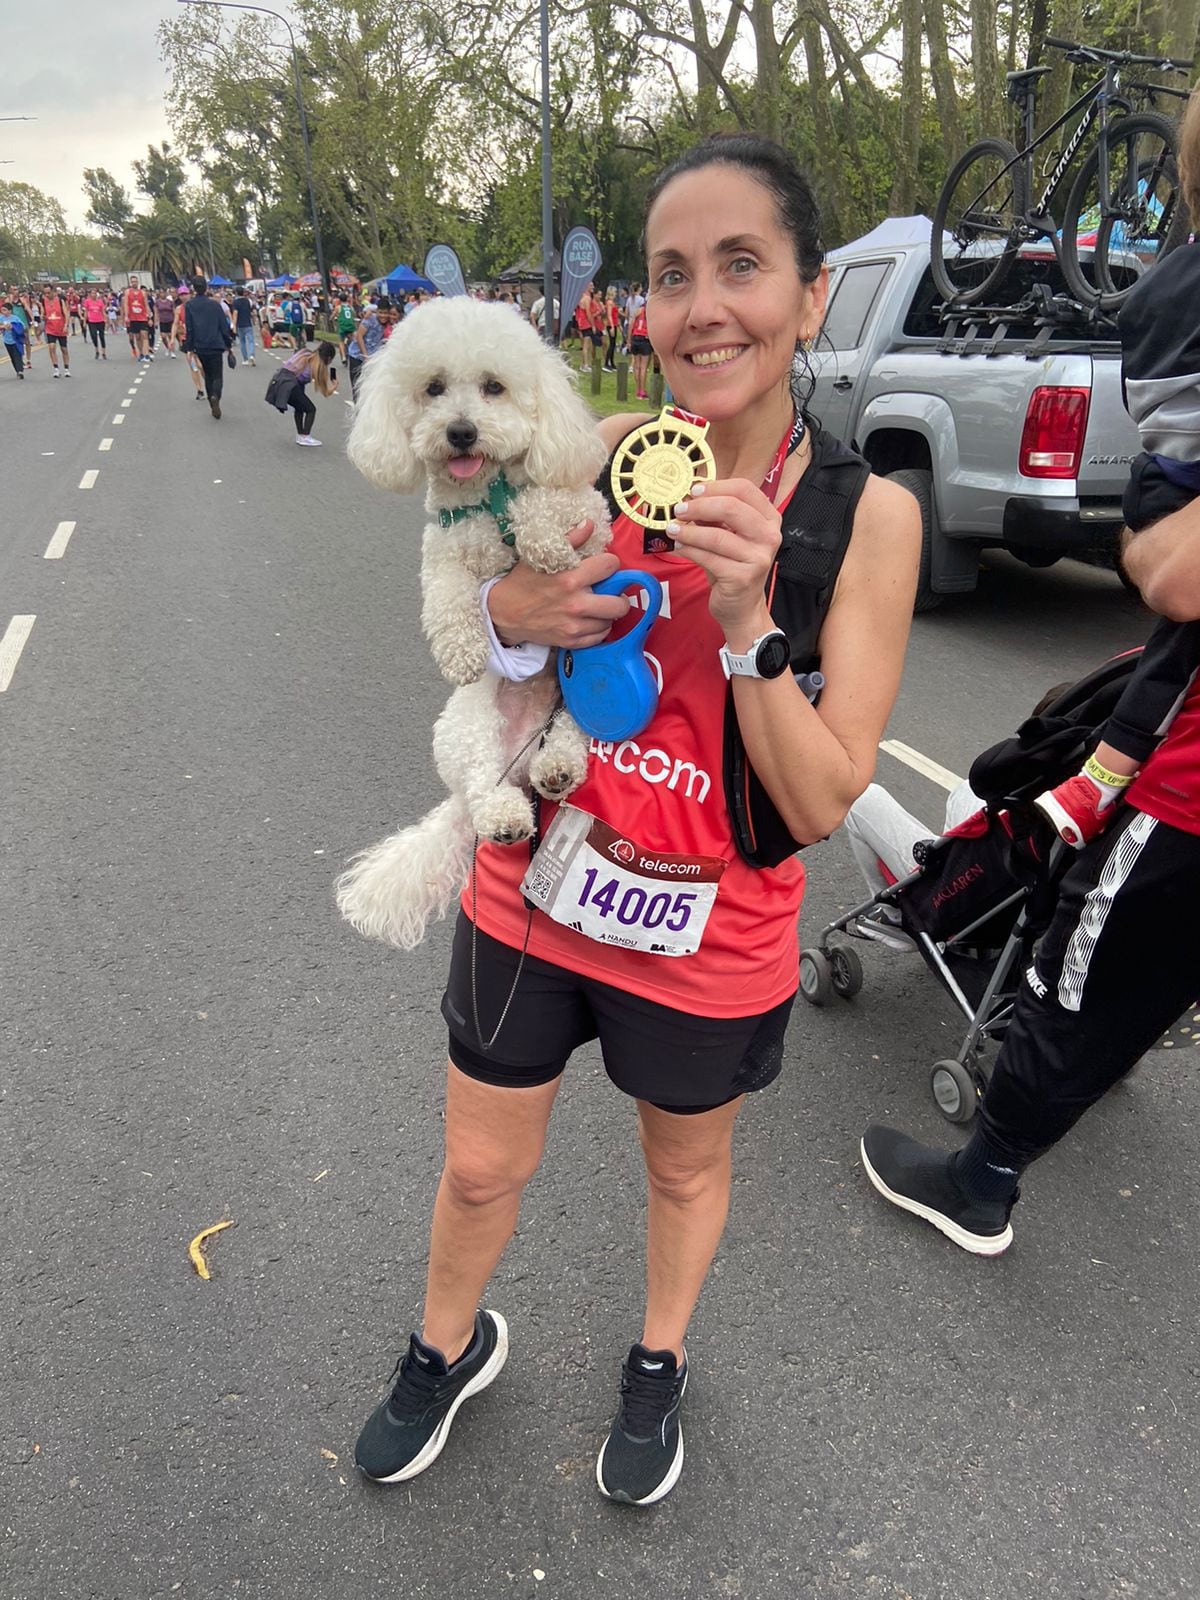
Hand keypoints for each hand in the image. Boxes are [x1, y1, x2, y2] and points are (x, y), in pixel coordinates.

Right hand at [487, 520, 627, 647]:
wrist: (502, 614)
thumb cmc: (522, 583)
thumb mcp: (540, 557)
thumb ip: (568, 540)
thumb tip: (588, 524)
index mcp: (570, 578)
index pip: (610, 565)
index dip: (610, 563)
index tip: (605, 566)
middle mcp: (576, 604)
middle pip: (619, 603)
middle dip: (619, 595)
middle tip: (612, 591)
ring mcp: (574, 626)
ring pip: (611, 622)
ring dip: (608, 613)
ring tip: (599, 605)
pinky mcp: (571, 641)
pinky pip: (600, 637)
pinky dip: (599, 628)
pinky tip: (591, 619)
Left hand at [667, 478, 781, 633]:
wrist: (742, 607)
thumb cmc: (733, 567)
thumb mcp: (729, 535)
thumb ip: (716, 516)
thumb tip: (689, 498)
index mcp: (769, 518)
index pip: (744, 489)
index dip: (716, 486)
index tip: (693, 491)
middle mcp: (769, 535)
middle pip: (731, 508)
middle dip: (699, 506)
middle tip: (679, 510)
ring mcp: (758, 557)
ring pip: (717, 535)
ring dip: (689, 530)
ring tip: (672, 529)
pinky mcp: (743, 577)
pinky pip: (709, 557)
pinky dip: (689, 550)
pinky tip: (678, 546)